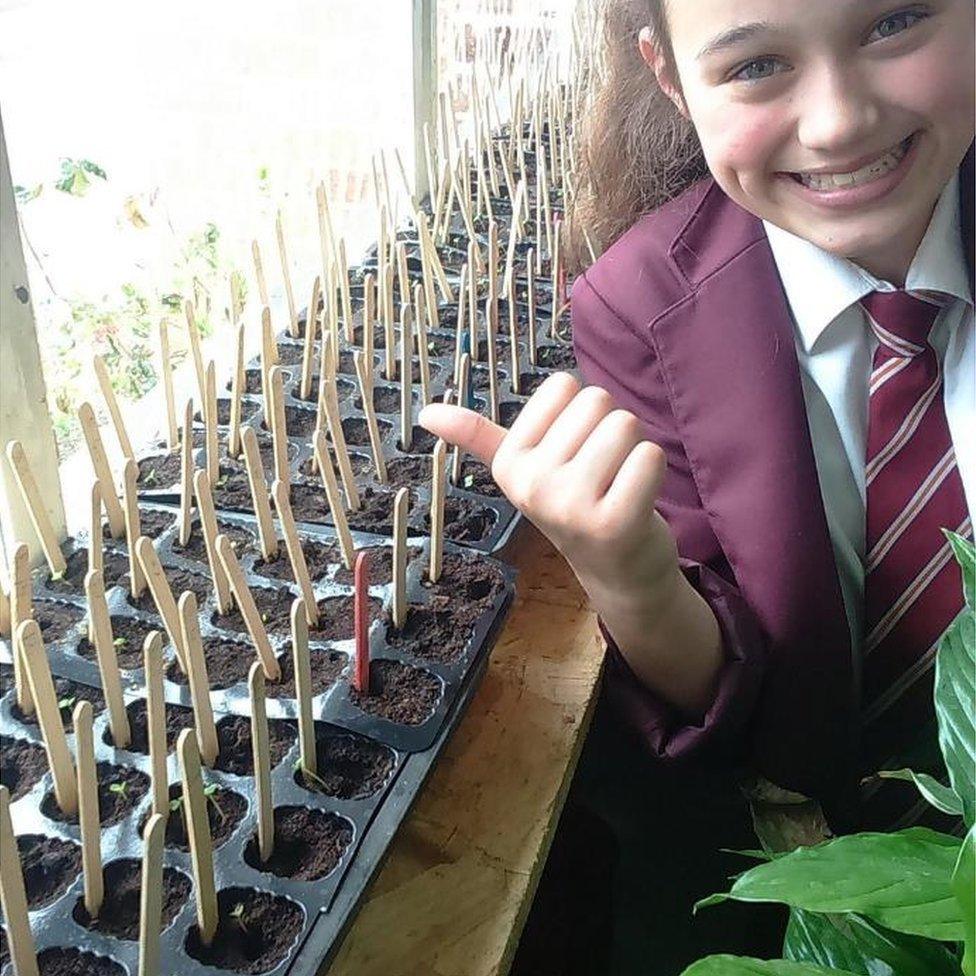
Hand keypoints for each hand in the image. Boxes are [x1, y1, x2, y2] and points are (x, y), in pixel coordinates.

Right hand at [419, 371, 678, 607]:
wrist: (616, 572)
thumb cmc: (574, 506)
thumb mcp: (521, 470)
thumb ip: (478, 437)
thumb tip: (425, 412)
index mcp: (509, 463)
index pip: (563, 385)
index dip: (579, 413)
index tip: (574, 454)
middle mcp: (532, 484)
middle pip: (597, 400)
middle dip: (609, 430)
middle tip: (603, 473)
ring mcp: (569, 505)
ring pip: (626, 424)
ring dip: (634, 449)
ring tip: (619, 485)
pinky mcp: (614, 522)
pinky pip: (649, 455)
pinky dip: (653, 470)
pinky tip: (638, 499)